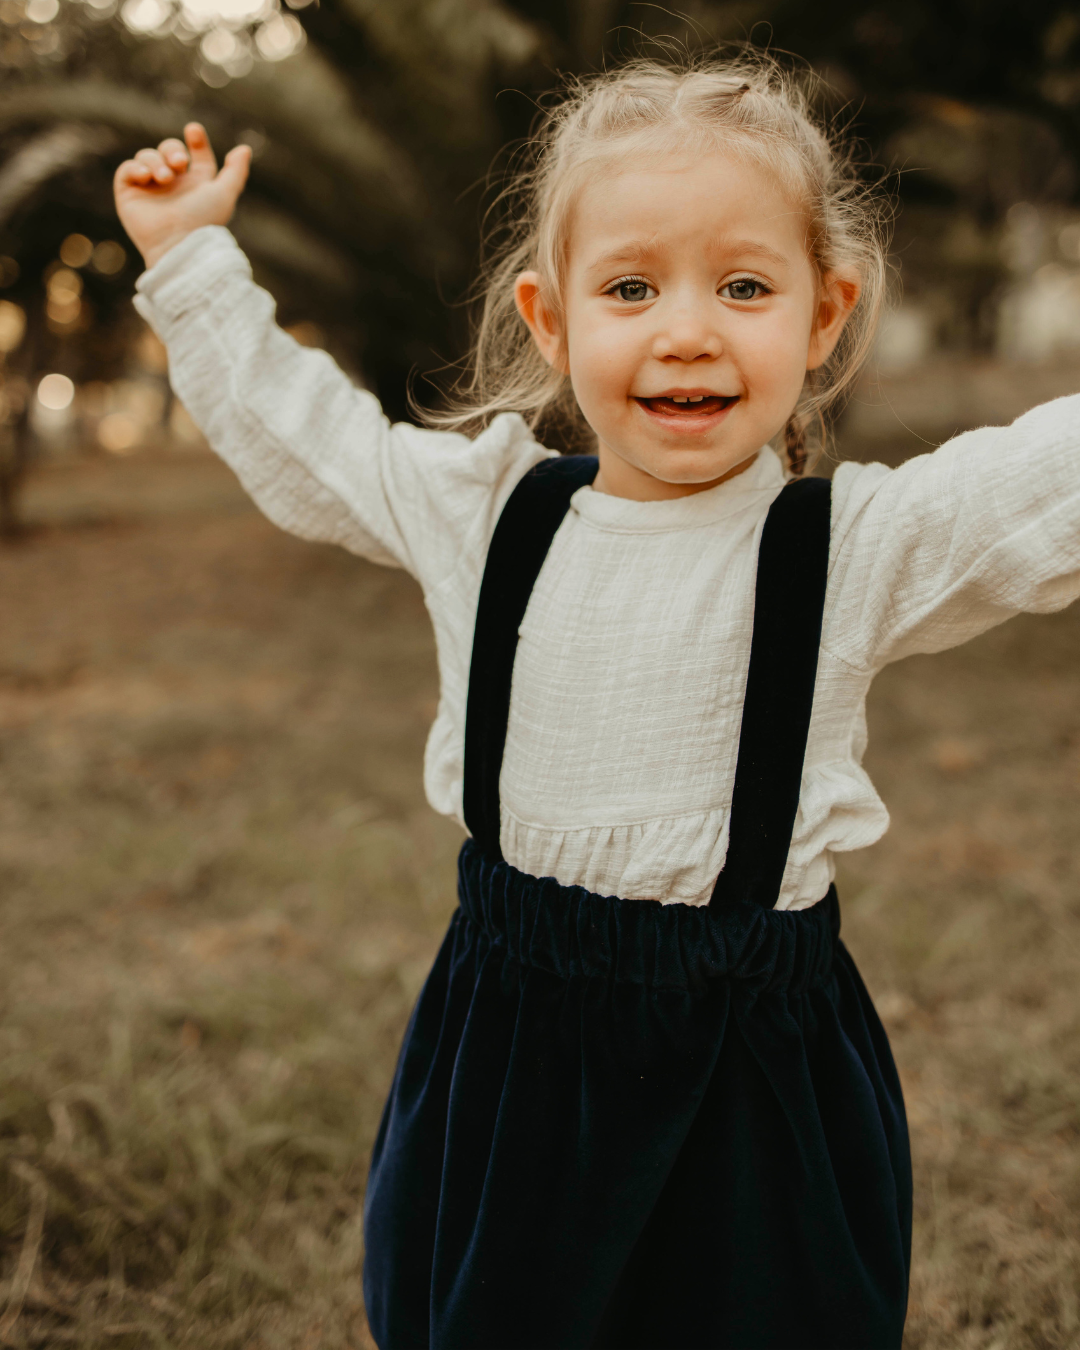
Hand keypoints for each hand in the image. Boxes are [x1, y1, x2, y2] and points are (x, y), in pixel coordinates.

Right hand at [114, 123, 251, 270]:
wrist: (177, 244)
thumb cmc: (203, 222)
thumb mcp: (224, 194)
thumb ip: (236, 171)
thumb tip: (245, 149)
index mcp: (197, 184)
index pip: (197, 154)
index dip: (197, 140)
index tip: (194, 131)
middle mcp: (174, 185)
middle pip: (169, 149)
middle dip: (173, 149)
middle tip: (180, 162)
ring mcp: (150, 188)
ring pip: (147, 156)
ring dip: (156, 161)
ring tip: (165, 178)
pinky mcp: (129, 194)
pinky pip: (127, 169)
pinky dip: (135, 168)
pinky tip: (145, 177)